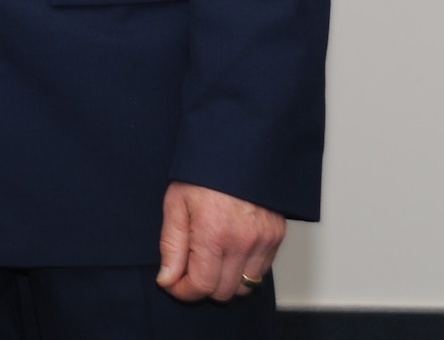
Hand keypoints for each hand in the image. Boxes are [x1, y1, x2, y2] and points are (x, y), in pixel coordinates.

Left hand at [155, 181, 284, 301]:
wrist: (239, 151)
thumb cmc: (203, 174)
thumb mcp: (176, 204)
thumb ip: (171, 246)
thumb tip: (167, 280)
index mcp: (214, 233)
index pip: (201, 285)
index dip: (182, 291)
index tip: (171, 283)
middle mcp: (243, 242)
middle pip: (223, 292)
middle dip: (201, 287)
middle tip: (187, 271)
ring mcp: (264, 242)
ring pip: (244, 287)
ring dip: (224, 282)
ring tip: (208, 261)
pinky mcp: (277, 238)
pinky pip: (260, 272)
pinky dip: (242, 271)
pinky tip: (228, 253)